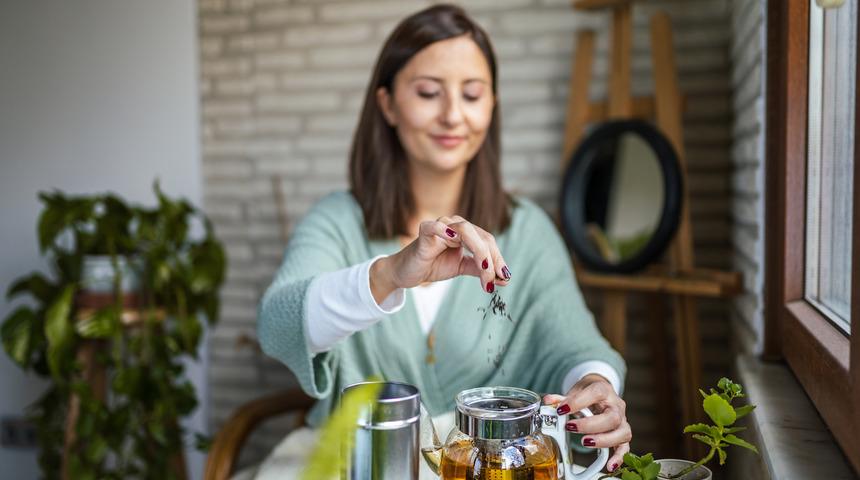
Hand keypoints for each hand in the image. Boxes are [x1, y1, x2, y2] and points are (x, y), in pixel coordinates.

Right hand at [370, 215, 511, 301]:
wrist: (408, 272)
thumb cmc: (433, 265)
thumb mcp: (461, 268)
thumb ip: (480, 270)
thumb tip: (504, 279)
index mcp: (466, 231)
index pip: (488, 241)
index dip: (498, 259)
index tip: (505, 279)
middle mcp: (455, 224)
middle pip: (481, 237)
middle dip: (491, 260)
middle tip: (493, 280)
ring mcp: (440, 226)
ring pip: (466, 231)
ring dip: (479, 253)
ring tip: (484, 271)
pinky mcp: (424, 232)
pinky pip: (435, 227)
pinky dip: (444, 231)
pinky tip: (453, 240)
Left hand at [543, 374, 630, 473]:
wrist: (602, 391)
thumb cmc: (589, 392)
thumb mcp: (576, 390)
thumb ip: (562, 398)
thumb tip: (548, 402)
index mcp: (604, 390)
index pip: (597, 392)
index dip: (578, 402)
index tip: (561, 410)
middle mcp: (616, 405)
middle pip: (612, 417)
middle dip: (590, 425)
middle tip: (570, 427)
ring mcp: (622, 420)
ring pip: (623, 432)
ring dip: (603, 440)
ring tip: (585, 442)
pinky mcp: (622, 433)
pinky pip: (625, 447)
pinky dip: (618, 457)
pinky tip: (609, 465)